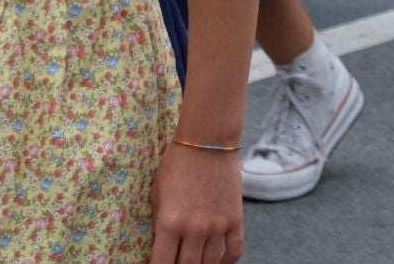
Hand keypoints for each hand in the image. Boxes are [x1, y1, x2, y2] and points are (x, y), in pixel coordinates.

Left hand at [148, 142, 243, 263]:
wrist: (207, 142)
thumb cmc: (175, 163)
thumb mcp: (157, 192)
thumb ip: (159, 220)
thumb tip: (160, 243)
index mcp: (170, 222)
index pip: (162, 263)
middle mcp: (194, 229)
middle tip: (174, 262)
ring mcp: (217, 227)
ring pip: (210, 263)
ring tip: (193, 261)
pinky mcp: (235, 220)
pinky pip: (234, 252)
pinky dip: (226, 261)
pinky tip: (218, 261)